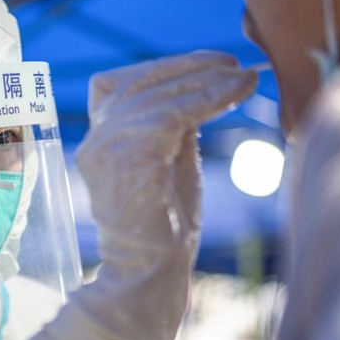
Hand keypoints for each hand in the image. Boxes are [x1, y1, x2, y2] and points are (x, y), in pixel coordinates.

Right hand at [16, 51, 257, 339]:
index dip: (166, 68)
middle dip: (190, 67)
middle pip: (139, 82)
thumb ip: (173, 127)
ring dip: (206, 80)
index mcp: (100, 140)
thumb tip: (202, 89)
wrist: (150, 275)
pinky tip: (236, 92)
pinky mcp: (128, 161)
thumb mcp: (169, 163)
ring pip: (156, 94)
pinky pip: (170, 114)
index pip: (122, 83)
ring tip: (243, 78)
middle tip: (234, 64)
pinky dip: (208, 98)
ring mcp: (106, 149)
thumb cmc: (165, 227)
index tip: (213, 65)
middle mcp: (95, 140)